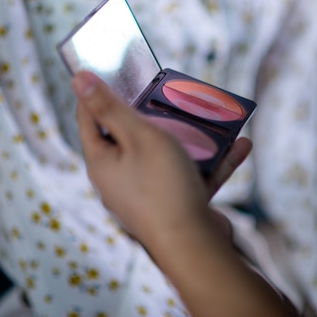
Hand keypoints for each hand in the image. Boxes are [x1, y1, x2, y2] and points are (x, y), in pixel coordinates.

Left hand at [72, 71, 251, 248]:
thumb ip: (110, 107)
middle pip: (130, 135)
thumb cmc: (163, 187)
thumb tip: (77, 79)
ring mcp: (146, 194)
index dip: (97, 92)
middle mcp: (119, 179)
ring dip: (191, 136)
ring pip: (166, 155)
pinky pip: (189, 175)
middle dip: (153, 113)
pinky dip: (211, 162)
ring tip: (211, 117)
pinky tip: (239, 146)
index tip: (113, 70)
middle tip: (169, 92)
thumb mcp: (138, 136)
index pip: (89, 118)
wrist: (194, 246)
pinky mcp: (173, 204)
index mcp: (102, 162)